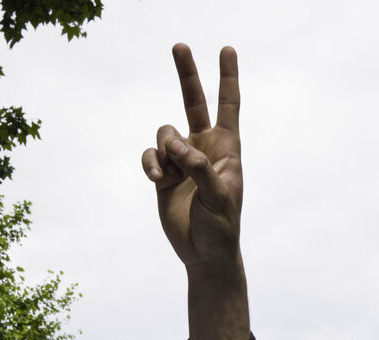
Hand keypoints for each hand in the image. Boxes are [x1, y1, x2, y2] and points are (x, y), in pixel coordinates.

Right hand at [141, 44, 248, 339]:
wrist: (203, 254)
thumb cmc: (220, 226)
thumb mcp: (218, 197)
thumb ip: (198, 167)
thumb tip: (175, 144)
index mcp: (226, 149)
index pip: (228, 106)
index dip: (227, 77)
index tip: (227, 50)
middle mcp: (204, 148)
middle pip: (194, 102)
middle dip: (187, 74)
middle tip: (179, 45)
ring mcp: (182, 160)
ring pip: (164, 133)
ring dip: (165, 150)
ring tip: (171, 175)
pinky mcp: (164, 175)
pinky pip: (150, 156)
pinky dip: (151, 165)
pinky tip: (159, 181)